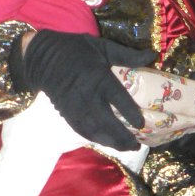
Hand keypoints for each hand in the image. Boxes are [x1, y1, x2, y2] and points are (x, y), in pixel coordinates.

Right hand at [9, 30, 155, 149]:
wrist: (42, 58)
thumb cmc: (75, 50)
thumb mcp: (102, 46)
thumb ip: (127, 55)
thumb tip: (152, 55)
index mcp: (99, 77)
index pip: (118, 99)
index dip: (130, 113)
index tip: (140, 123)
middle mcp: (88, 96)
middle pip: (108, 122)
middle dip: (123, 137)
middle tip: (137, 145)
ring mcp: (76, 107)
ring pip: (96, 131)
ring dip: (111, 142)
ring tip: (126, 148)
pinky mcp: (67, 114)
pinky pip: (83, 131)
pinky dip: (96, 139)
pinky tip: (107, 143)